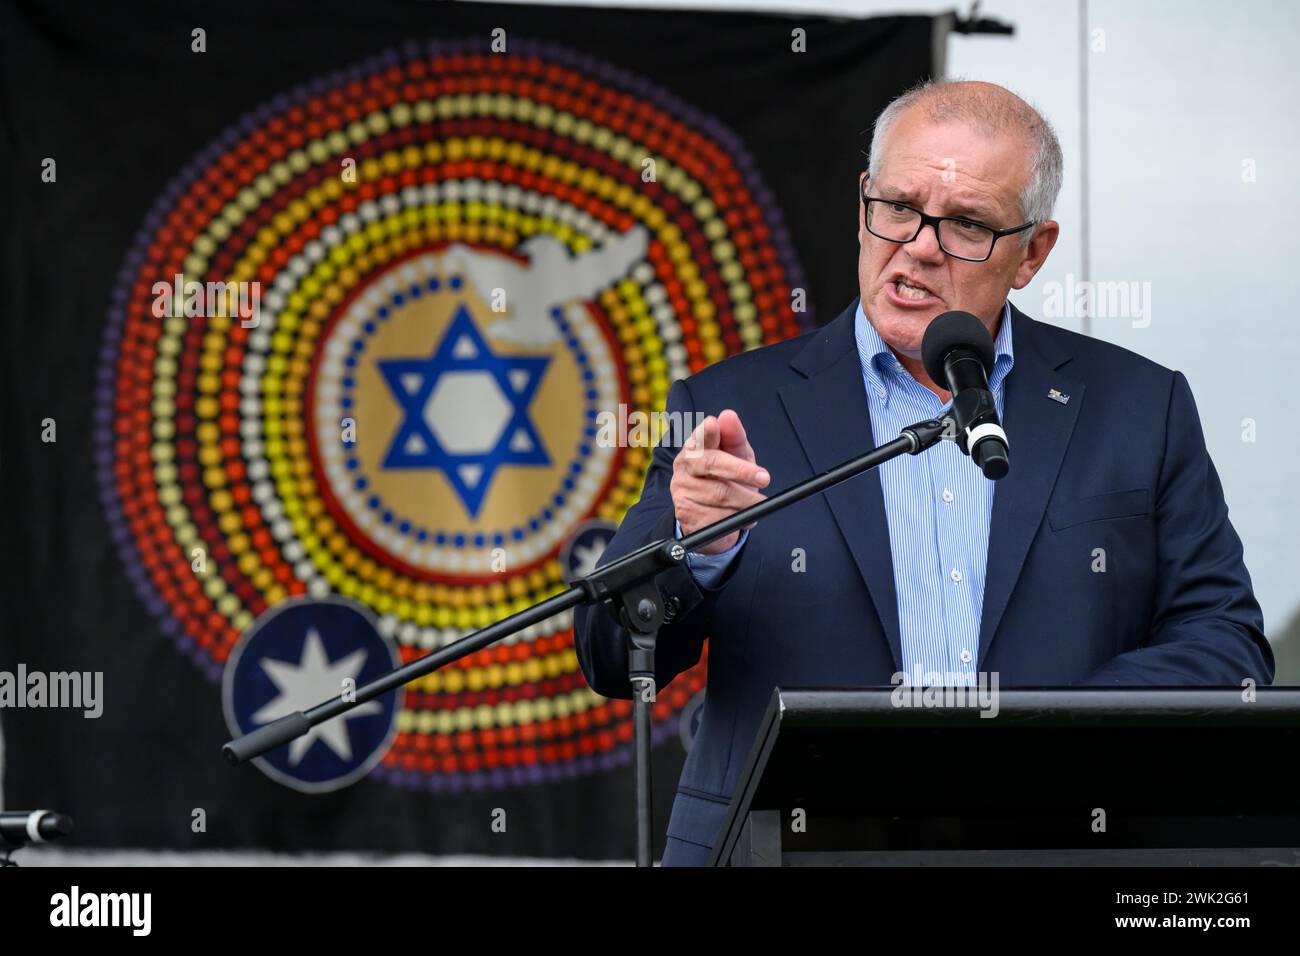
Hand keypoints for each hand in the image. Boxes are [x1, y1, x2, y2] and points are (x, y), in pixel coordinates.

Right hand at [671, 409, 769, 554]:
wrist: (713, 515)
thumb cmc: (727, 478)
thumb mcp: (736, 456)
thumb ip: (735, 437)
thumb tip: (728, 416)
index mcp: (695, 446)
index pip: (700, 435)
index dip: (706, 431)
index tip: (713, 424)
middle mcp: (684, 466)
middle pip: (711, 463)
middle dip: (741, 471)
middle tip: (765, 478)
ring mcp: (682, 490)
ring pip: (720, 495)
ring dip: (746, 501)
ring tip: (758, 503)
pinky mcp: (686, 514)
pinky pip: (718, 517)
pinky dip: (737, 519)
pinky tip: (742, 517)